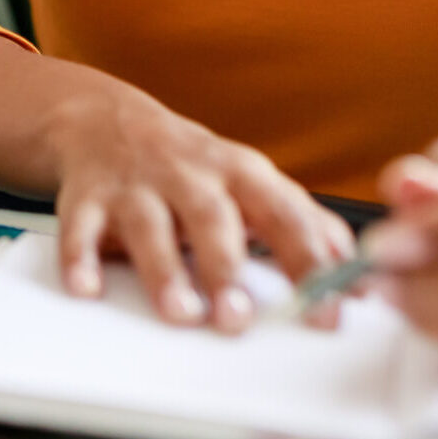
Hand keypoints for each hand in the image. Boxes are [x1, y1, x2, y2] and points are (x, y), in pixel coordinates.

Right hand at [46, 83, 354, 334]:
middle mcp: (190, 175)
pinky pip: (81, 227)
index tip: (328, 311)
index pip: (284, 215)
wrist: (105, 120)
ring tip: (180, 313)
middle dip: (227, 267)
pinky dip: (81, 257)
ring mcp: (137, 184)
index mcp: (240, 174)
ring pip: (151, 225)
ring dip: (165, 270)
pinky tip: (87, 288)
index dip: (310, 263)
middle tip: (239, 318)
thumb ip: (302, 223)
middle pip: (213, 217)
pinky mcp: (88, 195)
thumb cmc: (192, 166)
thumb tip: (357, 273)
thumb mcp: (251, 181)